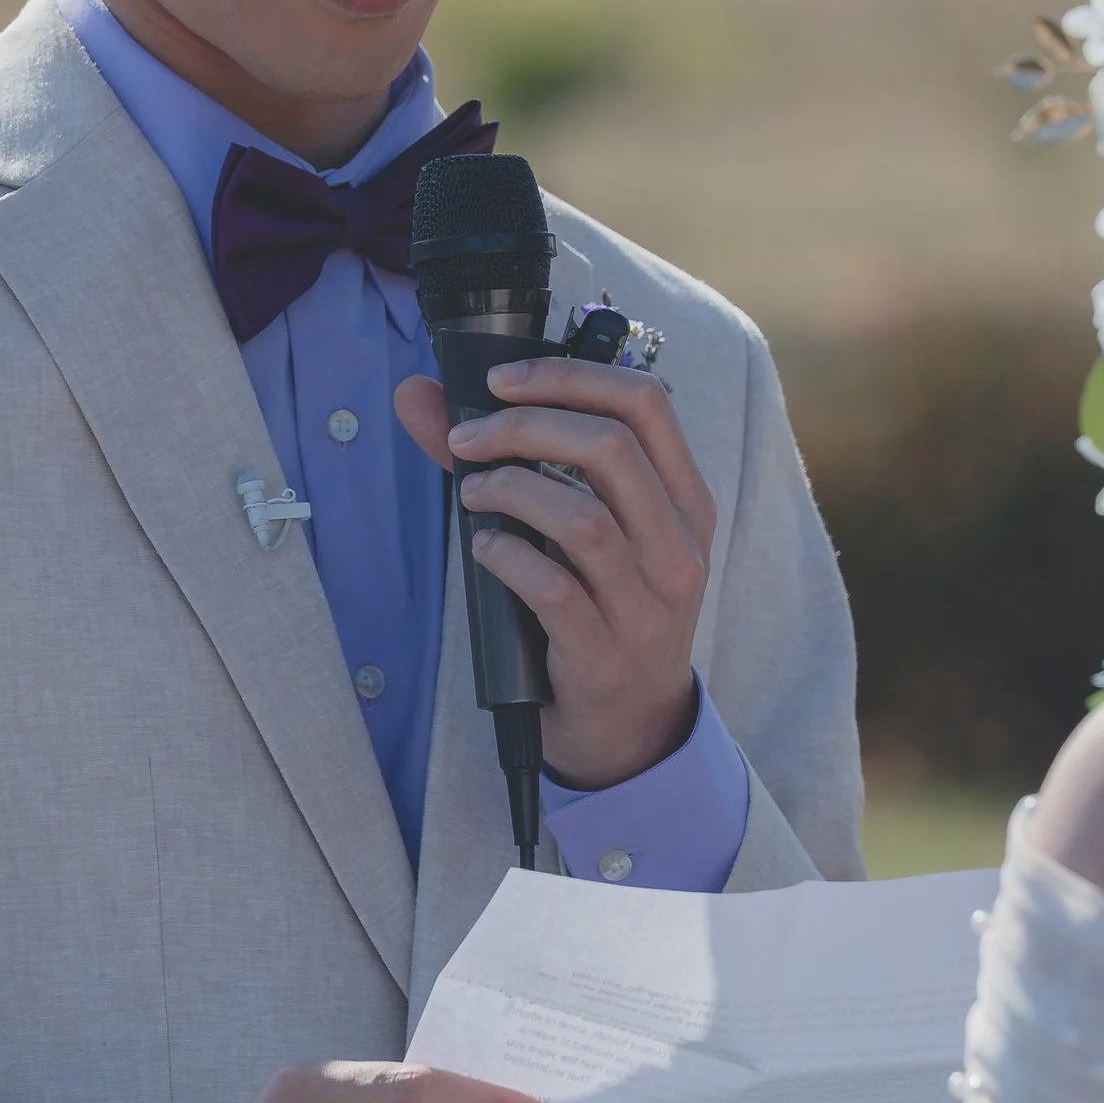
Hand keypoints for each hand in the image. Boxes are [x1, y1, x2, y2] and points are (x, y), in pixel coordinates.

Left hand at [395, 355, 715, 789]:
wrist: (630, 726)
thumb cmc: (599, 608)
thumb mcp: (580, 533)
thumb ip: (509, 458)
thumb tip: (419, 395)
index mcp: (685, 502)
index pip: (646, 404)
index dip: (569, 376)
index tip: (502, 381)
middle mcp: (679, 548)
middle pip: (611, 449)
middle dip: (523, 427)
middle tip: (467, 439)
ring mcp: (648, 605)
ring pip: (583, 518)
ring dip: (510, 490)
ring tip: (471, 494)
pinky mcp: (605, 654)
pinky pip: (553, 589)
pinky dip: (507, 556)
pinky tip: (485, 549)